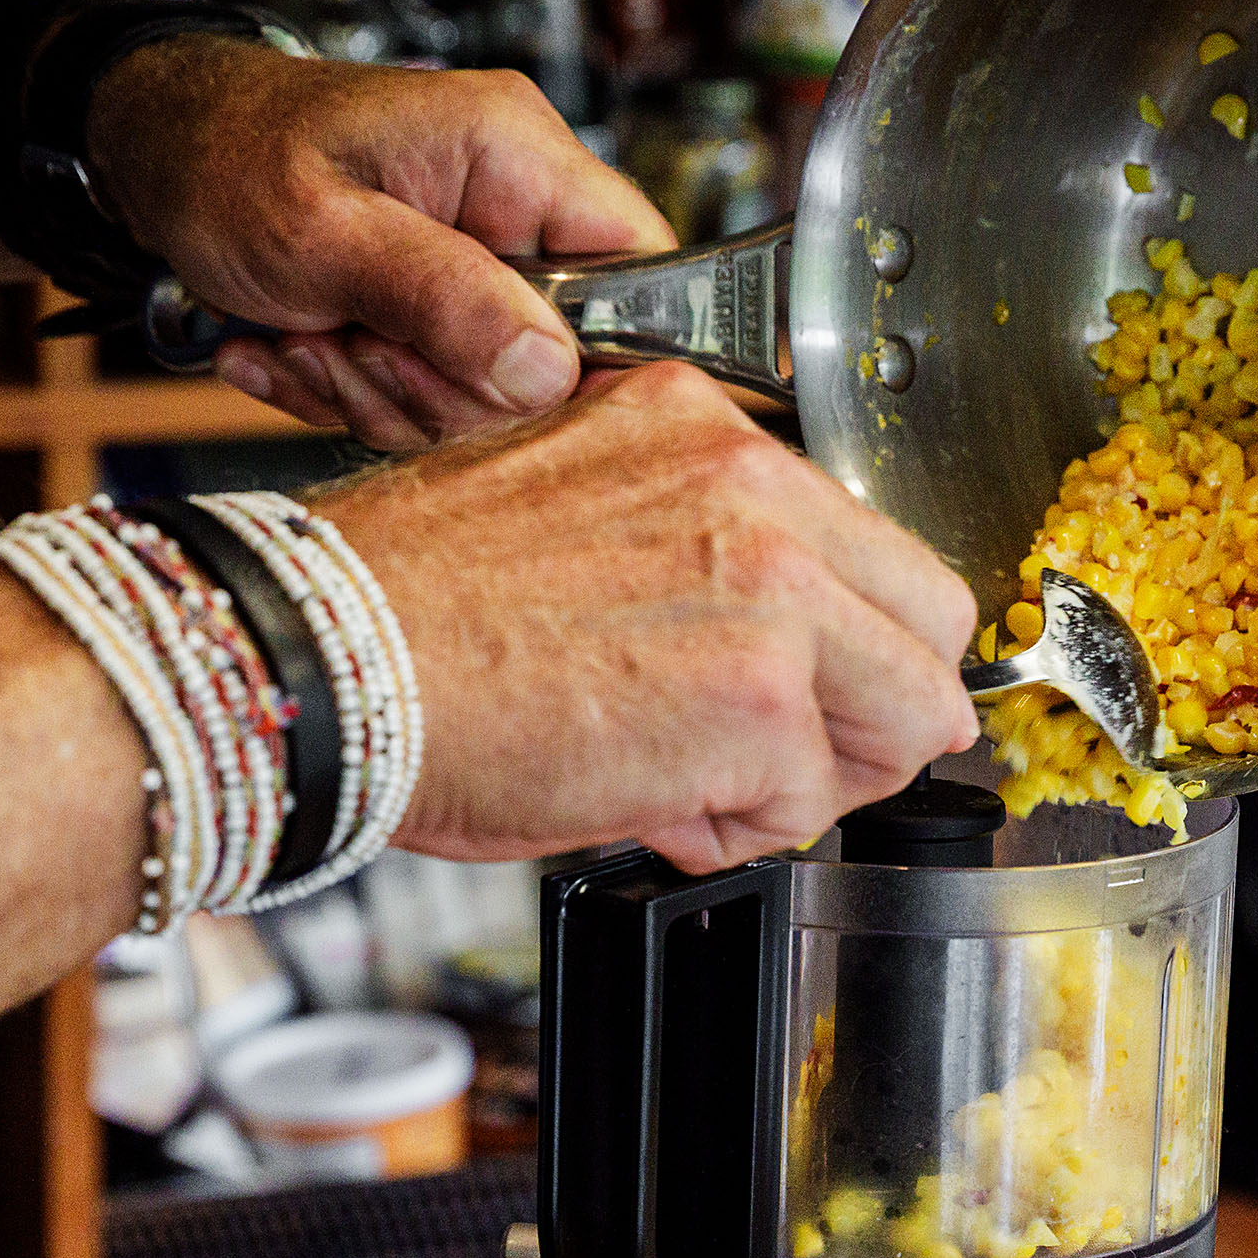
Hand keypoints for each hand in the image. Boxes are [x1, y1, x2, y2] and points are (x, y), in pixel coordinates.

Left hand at [87, 40, 674, 450]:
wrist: (145, 155)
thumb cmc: (220, 156)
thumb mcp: (318, 230)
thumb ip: (439, 297)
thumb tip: (548, 371)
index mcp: (515, 156)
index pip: (649, 267)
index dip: (606, 352)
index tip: (508, 385)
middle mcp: (512, 211)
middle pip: (558, 361)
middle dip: (443, 383)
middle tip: (348, 341)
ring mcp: (475, 269)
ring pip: (486, 396)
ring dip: (383, 392)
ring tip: (305, 333)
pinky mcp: (434, 315)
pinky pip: (429, 400)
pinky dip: (354, 394)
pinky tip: (292, 345)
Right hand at [315, 364, 983, 872]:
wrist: (327, 663)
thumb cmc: (403, 606)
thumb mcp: (567, 506)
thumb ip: (693, 543)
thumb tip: (778, 637)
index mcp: (704, 427)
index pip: (874, 540)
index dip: (858, 638)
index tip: (829, 684)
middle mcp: (755, 488)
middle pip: (929, 625)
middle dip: (873, 712)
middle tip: (787, 755)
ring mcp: (772, 594)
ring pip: (900, 719)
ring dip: (812, 776)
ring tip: (698, 779)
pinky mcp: (758, 705)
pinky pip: (811, 802)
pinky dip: (740, 830)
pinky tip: (653, 802)